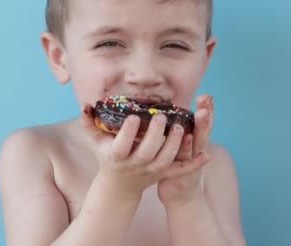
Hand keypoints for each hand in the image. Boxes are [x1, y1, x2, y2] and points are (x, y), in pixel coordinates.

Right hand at [81, 104, 208, 198]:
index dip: (128, 133)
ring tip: (181, 127)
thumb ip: (88, 122)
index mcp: (116, 156)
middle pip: (146, 153)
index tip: (134, 118)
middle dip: (155, 135)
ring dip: (174, 145)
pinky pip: (179, 171)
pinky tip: (205, 155)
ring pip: (165, 160)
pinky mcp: (163, 174)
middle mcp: (134, 165)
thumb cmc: (106, 157)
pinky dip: (193, 165)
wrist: (118, 186)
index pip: (121, 146)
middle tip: (162, 116)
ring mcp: (150, 171)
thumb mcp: (95, 141)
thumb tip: (85, 104)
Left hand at [157, 94, 212, 205]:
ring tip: (201, 113)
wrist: (182, 199)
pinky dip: (188, 150)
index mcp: (195, 144)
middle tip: (206, 98)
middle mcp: (197, 152)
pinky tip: (188, 137)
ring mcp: (192, 163)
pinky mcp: (183, 173)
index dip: (206, 110)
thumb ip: (177, 133)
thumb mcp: (181, 150)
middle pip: (203, 130)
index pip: (202, 124)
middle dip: (206, 114)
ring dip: (200, 129)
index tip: (206, 95)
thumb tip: (166, 113)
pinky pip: (185, 160)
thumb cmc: (176, 169)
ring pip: (198, 143)